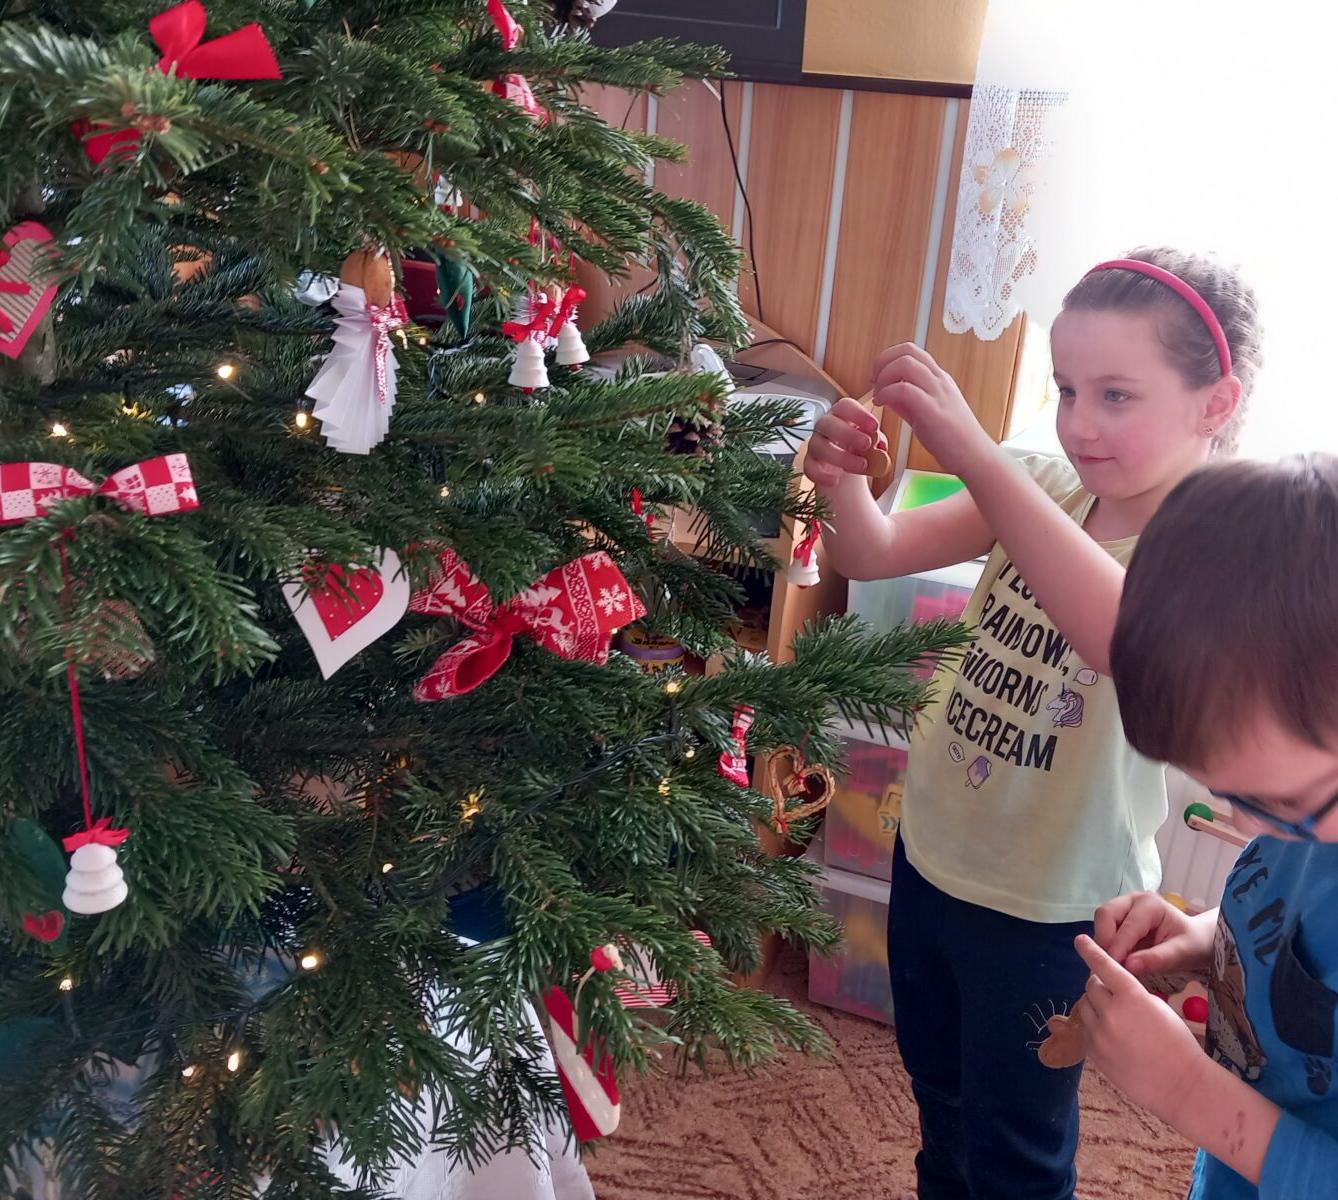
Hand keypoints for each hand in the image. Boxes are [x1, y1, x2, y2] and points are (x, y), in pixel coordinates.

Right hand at [803, 396, 882, 488]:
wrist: (848, 467)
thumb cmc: (860, 448)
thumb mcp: (873, 441)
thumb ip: (877, 439)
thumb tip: (879, 443)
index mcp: (842, 415)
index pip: (844, 406)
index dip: (858, 414)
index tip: (874, 426)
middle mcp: (825, 426)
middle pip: (827, 423)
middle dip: (848, 433)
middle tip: (867, 444)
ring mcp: (815, 444)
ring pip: (819, 446)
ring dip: (841, 457)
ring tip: (862, 466)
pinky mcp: (810, 463)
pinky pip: (809, 467)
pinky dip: (822, 475)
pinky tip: (835, 481)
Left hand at [871, 343, 995, 477]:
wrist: (975, 458)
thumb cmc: (952, 440)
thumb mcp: (925, 414)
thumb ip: (906, 402)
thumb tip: (886, 394)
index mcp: (939, 379)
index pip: (911, 351)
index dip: (888, 359)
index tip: (877, 378)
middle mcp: (939, 380)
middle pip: (907, 350)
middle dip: (882, 362)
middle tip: (874, 383)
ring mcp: (938, 393)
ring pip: (905, 364)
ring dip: (884, 377)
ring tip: (879, 396)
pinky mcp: (933, 410)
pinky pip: (904, 389)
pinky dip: (886, 393)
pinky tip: (882, 405)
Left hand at [1074, 935, 1208, 1126]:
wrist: (1181, 1085)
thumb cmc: (1177, 1044)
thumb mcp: (1158, 1007)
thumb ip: (1132, 994)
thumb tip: (1112, 990)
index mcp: (1130, 996)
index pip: (1104, 966)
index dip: (1091, 951)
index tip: (1080, 940)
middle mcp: (1110, 1012)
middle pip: (1091, 986)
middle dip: (1100, 985)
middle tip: (1113, 993)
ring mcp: (1099, 1034)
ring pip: (1084, 1007)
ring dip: (1094, 1006)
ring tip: (1114, 1016)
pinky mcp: (1093, 1053)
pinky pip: (1085, 1031)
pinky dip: (1094, 1028)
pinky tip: (1112, 1036)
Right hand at [1094, 892, 1214, 977]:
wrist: (1195, 941)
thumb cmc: (1191, 944)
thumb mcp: (1181, 954)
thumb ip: (1157, 959)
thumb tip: (1129, 966)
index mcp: (1150, 904)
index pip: (1127, 924)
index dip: (1119, 947)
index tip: (1116, 967)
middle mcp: (1132, 900)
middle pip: (1105, 914)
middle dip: (1105, 940)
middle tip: (1112, 963)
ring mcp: (1123, 907)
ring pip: (1101, 920)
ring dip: (1103, 942)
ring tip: (1114, 963)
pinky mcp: (1118, 919)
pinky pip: (1104, 929)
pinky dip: (1105, 944)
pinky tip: (1115, 960)